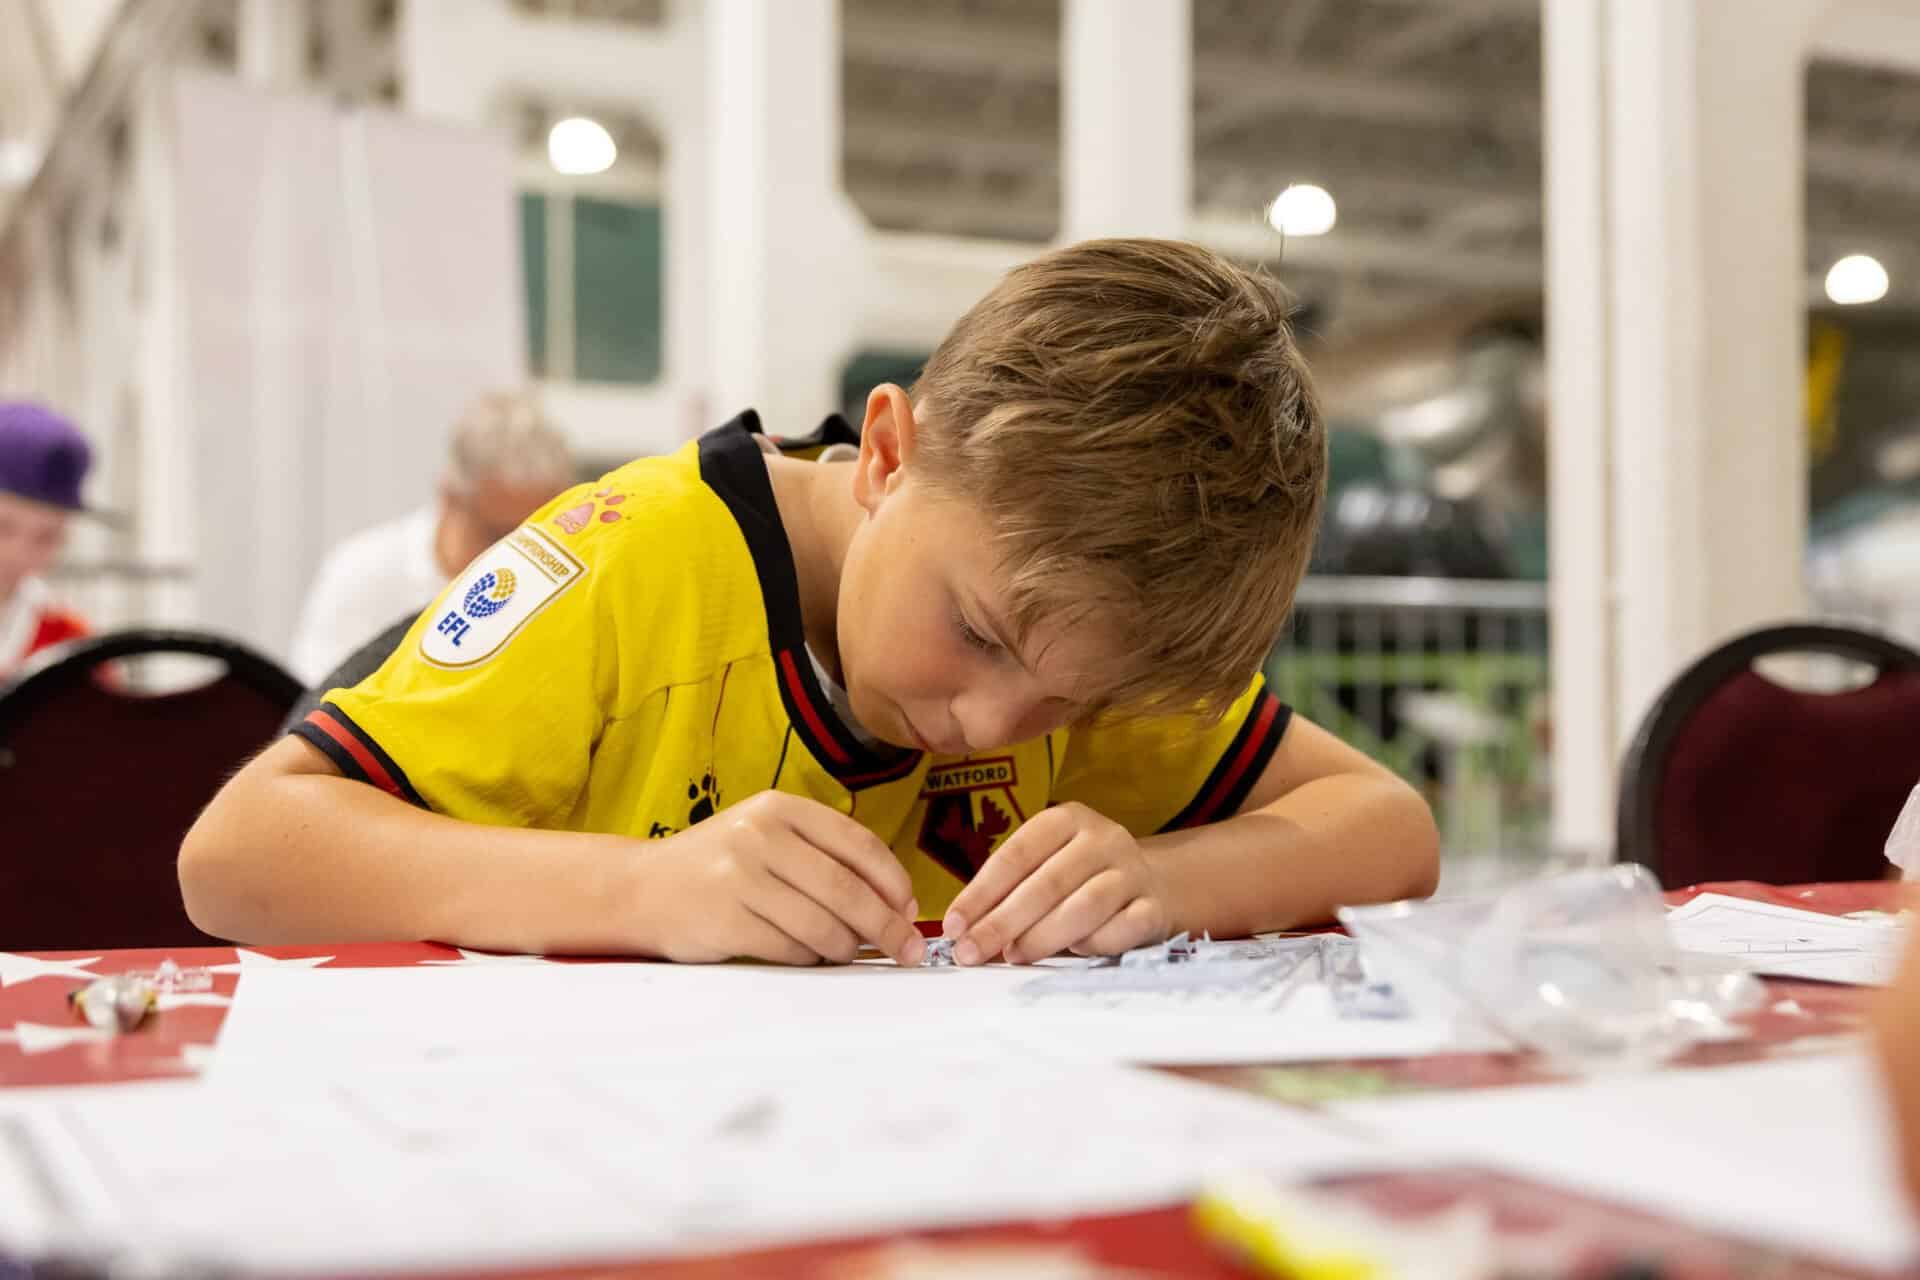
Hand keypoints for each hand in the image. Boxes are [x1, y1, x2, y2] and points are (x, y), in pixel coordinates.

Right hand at [633, 791, 923, 966]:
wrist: (642, 888)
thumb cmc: (719, 866)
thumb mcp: (768, 837)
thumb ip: (824, 856)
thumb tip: (894, 902)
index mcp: (780, 808)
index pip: (858, 844)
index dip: (894, 881)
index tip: (911, 908)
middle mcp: (760, 836)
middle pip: (846, 890)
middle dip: (886, 926)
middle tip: (907, 949)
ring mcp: (739, 878)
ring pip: (822, 924)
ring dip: (847, 947)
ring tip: (850, 952)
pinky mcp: (725, 920)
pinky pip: (790, 949)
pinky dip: (810, 958)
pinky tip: (810, 955)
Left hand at [940, 802, 1171, 964]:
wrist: (1152, 884)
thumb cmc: (1080, 879)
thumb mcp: (1045, 868)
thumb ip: (1010, 893)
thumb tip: (967, 931)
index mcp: (1068, 819)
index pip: (1017, 853)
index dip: (981, 892)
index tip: (954, 925)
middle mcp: (1103, 838)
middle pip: (1047, 882)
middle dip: (1002, 922)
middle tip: (971, 951)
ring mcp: (1132, 872)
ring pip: (1085, 905)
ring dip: (1043, 936)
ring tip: (1013, 956)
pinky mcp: (1154, 906)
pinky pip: (1122, 929)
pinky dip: (1093, 944)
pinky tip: (1071, 954)